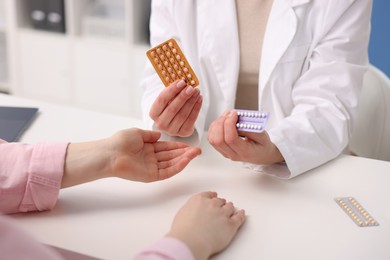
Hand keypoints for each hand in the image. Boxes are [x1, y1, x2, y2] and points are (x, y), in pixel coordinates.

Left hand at [62, 128, 201, 187]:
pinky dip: (177, 166)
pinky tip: (186, 160)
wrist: (110, 153)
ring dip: (184, 159)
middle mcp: (151, 158)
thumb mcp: (138, 133)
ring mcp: (151, 168)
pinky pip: (167, 171)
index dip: (179, 146)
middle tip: (198, 150)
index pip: (167, 148)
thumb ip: (150, 135)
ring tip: (195, 154)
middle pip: (172, 156)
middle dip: (185, 153)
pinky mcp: (151, 176)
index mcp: (148, 148)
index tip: (190, 144)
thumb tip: (160, 135)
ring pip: (172, 164)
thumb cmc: (120, 142)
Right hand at [149, 80, 202, 136]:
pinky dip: (196, 108)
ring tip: (196, 91)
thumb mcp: (168, 99)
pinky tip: (199, 99)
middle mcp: (160, 124)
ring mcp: (172, 130)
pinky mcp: (183, 133)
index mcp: (153, 113)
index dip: (172, 90)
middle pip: (172, 108)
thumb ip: (172, 91)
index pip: (161, 100)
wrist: (175, 122)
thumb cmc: (170, 107)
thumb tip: (183, 81)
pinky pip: (191, 120)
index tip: (181, 82)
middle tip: (191, 87)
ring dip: (191, 101)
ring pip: (183, 114)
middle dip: (183, 97)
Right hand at [167, 192, 245, 259]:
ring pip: (230, 208)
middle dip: (221, 203)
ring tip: (231, 208)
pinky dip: (241, 215)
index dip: (212, 196)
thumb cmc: (183, 231)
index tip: (214, 196)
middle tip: (222, 204)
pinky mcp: (230, 225)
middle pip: (220, 201)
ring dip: (230, 208)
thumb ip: (190, 210)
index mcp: (199, 200)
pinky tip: (242, 213)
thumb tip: (193, 214)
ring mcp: (223, 214)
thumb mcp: (181, 214)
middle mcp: (212, 204)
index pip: (208, 195)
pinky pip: (239, 218)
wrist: (190, 241)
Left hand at [208, 110, 283, 164]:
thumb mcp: (263, 136)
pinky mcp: (221, 149)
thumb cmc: (262, 145)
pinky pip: (211, 138)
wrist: (261, 154)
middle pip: (218, 140)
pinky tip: (222, 121)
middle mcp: (233, 154)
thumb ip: (251, 129)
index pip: (231, 139)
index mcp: (245, 152)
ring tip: (227, 116)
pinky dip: (214, 127)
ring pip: (213, 139)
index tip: (235, 114)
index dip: (229, 124)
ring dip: (217, 124)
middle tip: (230, 114)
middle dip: (221, 123)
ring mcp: (225, 153)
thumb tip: (238, 121)